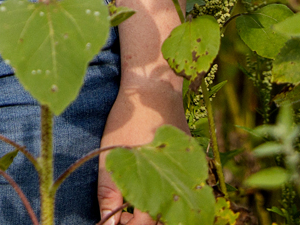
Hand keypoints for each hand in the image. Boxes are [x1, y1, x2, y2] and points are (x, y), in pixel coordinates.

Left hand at [95, 76, 188, 224]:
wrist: (155, 89)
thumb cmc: (130, 120)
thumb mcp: (111, 156)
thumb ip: (109, 193)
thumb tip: (107, 224)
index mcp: (160, 186)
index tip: (113, 221)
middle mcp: (181, 186)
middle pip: (164, 221)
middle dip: (142, 221)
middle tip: (124, 215)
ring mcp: (190, 175)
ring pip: (175, 207)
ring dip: (155, 209)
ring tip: (135, 203)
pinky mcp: (192, 165)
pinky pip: (183, 190)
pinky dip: (168, 195)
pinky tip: (152, 187)